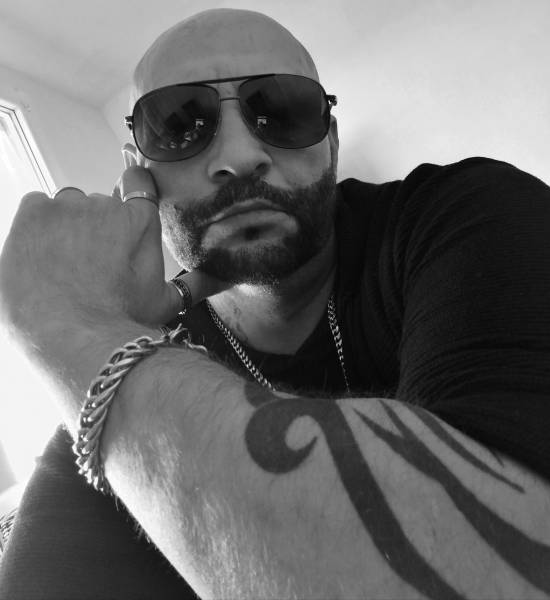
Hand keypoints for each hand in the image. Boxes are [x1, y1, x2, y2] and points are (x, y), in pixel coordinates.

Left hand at [0, 153, 226, 344]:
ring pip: (68, 205)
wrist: (72, 334)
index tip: (121, 213)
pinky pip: (36, 206)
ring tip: (66, 264)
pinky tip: (45, 256)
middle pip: (98, 203)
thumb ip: (196, 283)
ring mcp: (68, 205)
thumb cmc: (122, 318)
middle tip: (92, 264)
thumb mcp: (166, 301)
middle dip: (96, 227)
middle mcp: (106, 204)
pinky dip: (39, 226)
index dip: (129, 193)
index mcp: (140, 221)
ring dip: (67, 226)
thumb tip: (228, 276)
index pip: (137, 182)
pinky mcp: (34, 211)